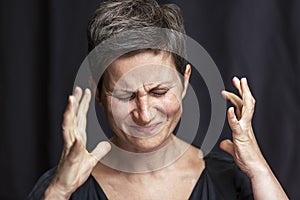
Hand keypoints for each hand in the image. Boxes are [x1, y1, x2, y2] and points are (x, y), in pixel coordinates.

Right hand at [44, 87, 110, 198]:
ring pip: (68, 127)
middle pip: (74, 118)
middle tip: (78, 89)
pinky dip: (76, 143)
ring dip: (70, 113)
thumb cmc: (75, 172)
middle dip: (76, 103)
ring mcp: (69, 149)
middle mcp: (72, 140)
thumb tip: (108, 144)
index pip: (81, 118)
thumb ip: (100, 151)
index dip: (83, 105)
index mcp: (78, 138)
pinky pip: (73, 150)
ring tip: (71, 100)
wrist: (66, 187)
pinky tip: (79, 137)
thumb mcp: (92, 160)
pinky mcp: (70, 160)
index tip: (86, 92)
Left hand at [220, 77, 288, 198]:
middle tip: (237, 79)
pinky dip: (233, 117)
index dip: (236, 96)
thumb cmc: (246, 158)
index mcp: (244, 125)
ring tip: (238, 84)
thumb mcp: (234, 148)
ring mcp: (245, 129)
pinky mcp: (242, 137)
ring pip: (246, 108)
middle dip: (242, 90)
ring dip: (241, 95)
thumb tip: (223, 143)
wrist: (254, 168)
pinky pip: (237, 125)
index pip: (241, 106)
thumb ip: (228, 144)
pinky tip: (229, 110)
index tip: (230, 87)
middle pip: (246, 103)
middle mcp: (246, 124)